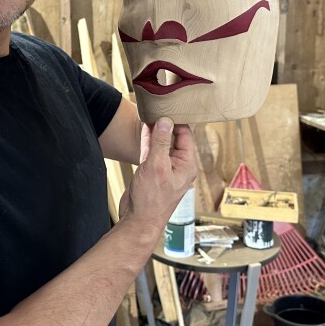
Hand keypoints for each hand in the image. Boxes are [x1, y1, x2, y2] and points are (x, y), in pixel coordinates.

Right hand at [118, 117, 197, 237]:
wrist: (138, 221)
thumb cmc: (151, 200)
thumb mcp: (156, 166)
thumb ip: (160, 142)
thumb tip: (165, 121)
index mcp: (187, 164)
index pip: (186, 135)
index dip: (177, 119)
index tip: (169, 105)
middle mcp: (178, 165)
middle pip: (175, 137)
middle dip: (167, 122)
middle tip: (159, 103)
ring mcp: (165, 168)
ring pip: (162, 143)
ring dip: (157, 129)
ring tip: (151, 111)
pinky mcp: (152, 171)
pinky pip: (153, 150)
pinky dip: (149, 139)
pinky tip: (145, 127)